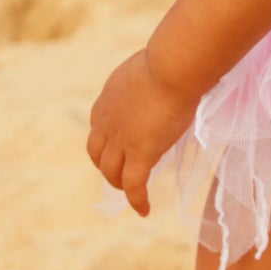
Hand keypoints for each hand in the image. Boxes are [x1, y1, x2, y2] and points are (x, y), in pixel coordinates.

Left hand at [87, 49, 198, 217]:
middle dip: (105, 164)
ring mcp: (121, 139)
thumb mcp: (153, 66)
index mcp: (109, 97)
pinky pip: (133, 186)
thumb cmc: (172, 59)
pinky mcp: (139, 154)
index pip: (98, 124)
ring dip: (119, 183)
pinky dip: (136, 200)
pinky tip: (144, 209)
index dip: (105, 139)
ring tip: (131, 192)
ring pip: (111, 171)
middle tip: (120, 172)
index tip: (117, 145)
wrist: (172, 67)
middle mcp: (107, 120)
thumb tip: (173, 74)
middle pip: (97, 151)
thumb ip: (153, 78)